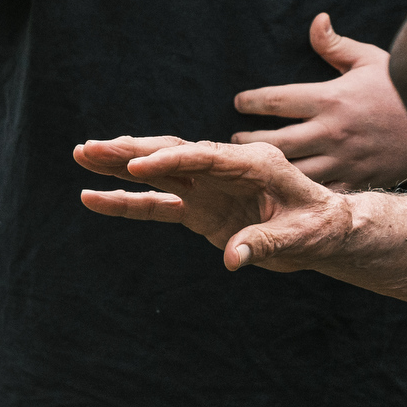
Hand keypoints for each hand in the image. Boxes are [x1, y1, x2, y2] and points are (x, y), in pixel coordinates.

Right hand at [74, 136, 356, 273]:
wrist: (325, 230)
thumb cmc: (320, 227)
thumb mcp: (301, 237)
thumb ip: (265, 244)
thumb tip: (233, 258)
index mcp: (253, 164)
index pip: (204, 158)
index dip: (170, 161)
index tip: (137, 165)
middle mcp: (224, 169)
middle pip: (171, 155)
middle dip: (130, 151)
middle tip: (90, 148)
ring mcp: (208, 187)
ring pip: (157, 172)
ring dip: (119, 165)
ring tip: (81, 155)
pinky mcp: (199, 208)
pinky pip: (157, 203)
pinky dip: (126, 201)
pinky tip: (93, 198)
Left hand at [233, 13, 406, 187]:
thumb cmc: (401, 88)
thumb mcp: (370, 59)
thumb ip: (335, 45)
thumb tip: (315, 21)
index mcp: (330, 98)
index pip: (275, 100)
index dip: (250, 101)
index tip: (238, 102)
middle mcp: (332, 131)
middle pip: (274, 141)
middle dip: (248, 140)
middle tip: (236, 138)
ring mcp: (344, 160)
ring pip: (292, 171)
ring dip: (268, 167)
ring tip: (254, 163)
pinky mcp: (358, 180)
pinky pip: (321, 191)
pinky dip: (301, 192)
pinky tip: (286, 188)